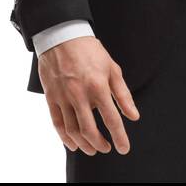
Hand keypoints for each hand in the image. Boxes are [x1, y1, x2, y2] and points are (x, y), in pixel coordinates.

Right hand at [38, 36, 139, 154]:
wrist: (63, 36)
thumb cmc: (90, 51)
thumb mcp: (113, 69)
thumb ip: (123, 95)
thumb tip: (133, 116)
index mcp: (98, 86)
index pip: (112, 119)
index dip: (119, 137)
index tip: (123, 148)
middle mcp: (80, 94)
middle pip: (89, 130)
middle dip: (99, 144)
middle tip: (106, 148)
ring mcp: (63, 97)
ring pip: (72, 130)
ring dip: (83, 144)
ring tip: (92, 149)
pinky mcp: (51, 97)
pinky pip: (57, 123)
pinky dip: (64, 137)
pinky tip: (72, 144)